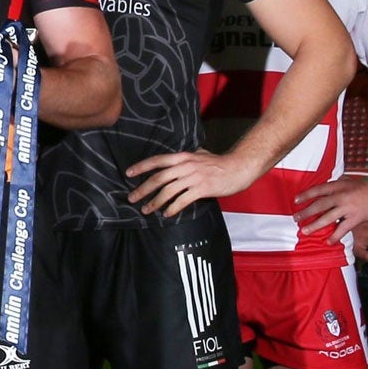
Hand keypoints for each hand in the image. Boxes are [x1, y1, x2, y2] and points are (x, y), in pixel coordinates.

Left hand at [124, 150, 260, 216]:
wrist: (238, 168)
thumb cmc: (218, 163)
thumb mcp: (200, 154)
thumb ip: (185, 158)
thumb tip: (172, 161)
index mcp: (183, 157)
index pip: (158, 160)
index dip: (142, 166)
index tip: (128, 173)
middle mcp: (186, 166)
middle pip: (159, 178)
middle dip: (143, 189)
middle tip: (132, 198)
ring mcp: (194, 177)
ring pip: (168, 191)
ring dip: (155, 202)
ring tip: (146, 210)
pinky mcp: (202, 189)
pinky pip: (182, 200)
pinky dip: (172, 207)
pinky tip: (166, 213)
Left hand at [293, 174, 367, 243]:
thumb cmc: (365, 187)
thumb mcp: (348, 182)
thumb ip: (335, 186)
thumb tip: (323, 190)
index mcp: (338, 186)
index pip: (318, 190)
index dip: (306, 195)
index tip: (295, 200)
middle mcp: (341, 196)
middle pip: (319, 204)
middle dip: (306, 212)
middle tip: (295, 218)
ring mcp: (348, 207)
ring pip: (328, 217)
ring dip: (315, 225)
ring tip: (305, 231)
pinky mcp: (356, 217)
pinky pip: (343, 228)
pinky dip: (335, 235)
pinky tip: (328, 241)